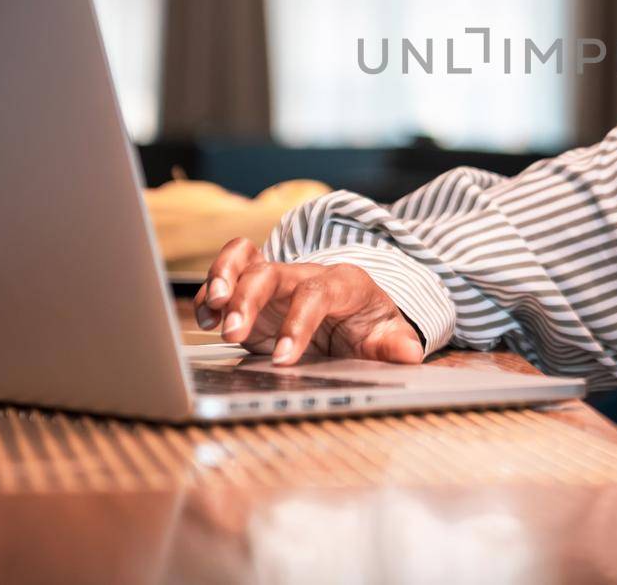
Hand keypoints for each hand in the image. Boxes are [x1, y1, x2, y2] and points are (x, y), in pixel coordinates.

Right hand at [192, 237, 425, 365]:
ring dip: (221, 280)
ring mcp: (276, 280)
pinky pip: (225, 277)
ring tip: (211, 312)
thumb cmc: (368, 323)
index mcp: (341, 283)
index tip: (284, 358)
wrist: (353, 313)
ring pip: (242, 259)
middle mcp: (304, 275)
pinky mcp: (253, 291)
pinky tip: (207, 320)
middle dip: (248, 298)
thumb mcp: (386, 334)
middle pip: (271, 271)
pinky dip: (210, 295)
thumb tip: (409, 353)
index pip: (317, 293)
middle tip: (233, 333)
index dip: (298, 323)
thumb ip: (394, 344)